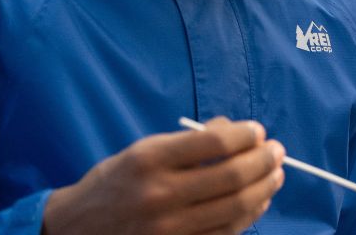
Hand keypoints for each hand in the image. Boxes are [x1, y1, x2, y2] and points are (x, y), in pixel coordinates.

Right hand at [42, 117, 285, 234]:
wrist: (78, 229)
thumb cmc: (117, 182)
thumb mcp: (143, 150)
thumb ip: (190, 141)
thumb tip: (238, 130)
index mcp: (149, 159)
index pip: (214, 142)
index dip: (245, 135)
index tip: (258, 131)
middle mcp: (159, 194)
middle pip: (232, 176)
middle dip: (264, 161)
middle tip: (278, 151)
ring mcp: (169, 227)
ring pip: (236, 207)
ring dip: (264, 187)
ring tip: (275, 174)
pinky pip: (226, 232)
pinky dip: (250, 214)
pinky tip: (259, 200)